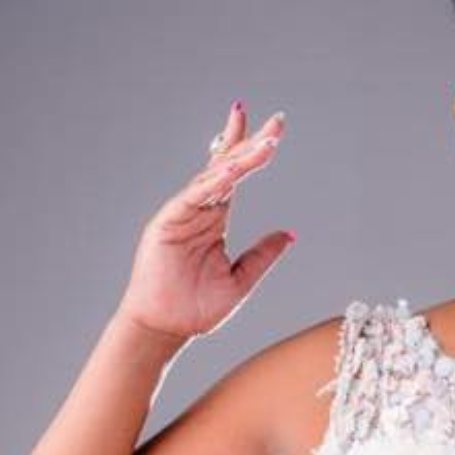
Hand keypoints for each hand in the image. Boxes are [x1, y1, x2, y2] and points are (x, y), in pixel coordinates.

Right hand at [115, 101, 294, 346]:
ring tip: (266, 145)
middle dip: (250, 142)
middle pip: (225, 166)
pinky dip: (211, 184)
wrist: (165, 331)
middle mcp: (199, 210)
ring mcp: (181, 214)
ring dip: (240, 160)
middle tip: (277, 122)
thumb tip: (289, 235)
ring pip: (213, 178)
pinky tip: (231, 170)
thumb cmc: (196, 308)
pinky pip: (192, 198)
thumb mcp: (241, 279)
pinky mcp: (166, 224)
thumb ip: (262, 255)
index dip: (251, 150)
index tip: (274, 129)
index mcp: (214, 219)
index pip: (235, 174)